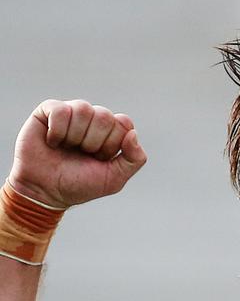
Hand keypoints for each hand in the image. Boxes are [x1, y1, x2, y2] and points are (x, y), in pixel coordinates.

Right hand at [7, 99, 146, 206]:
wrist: (44, 191)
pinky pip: (61, 110)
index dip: (112, 144)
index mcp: (110, 133)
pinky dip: (57, 131)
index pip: (123, 123)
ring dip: (75, 137)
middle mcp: (92, 120)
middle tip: (81, 155)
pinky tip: (52, 142)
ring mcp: (72, 113)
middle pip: (105, 116)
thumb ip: (133, 160)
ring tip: (66, 149)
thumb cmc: (78, 185)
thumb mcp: (113, 179)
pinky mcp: (49, 110)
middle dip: (93, 142)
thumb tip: (133, 133)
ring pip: (83, 109)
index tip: (100, 159)